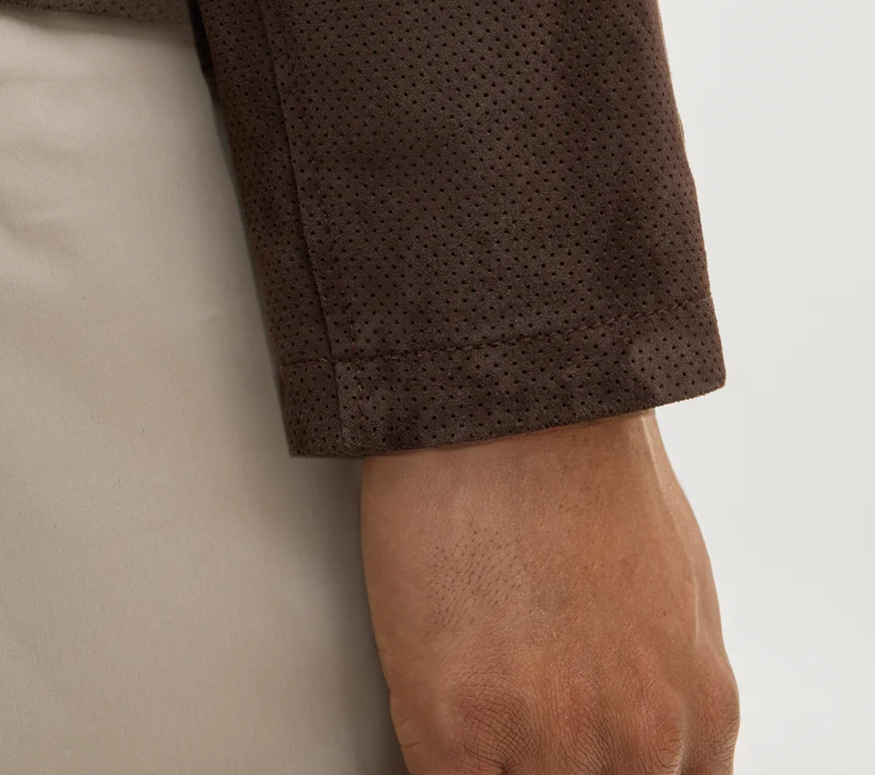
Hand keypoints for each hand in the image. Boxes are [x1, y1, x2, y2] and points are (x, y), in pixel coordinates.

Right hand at [359, 410, 738, 772]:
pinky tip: (431, 708)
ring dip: (492, 756)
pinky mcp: (454, 725)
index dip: (600, 767)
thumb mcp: (673, 575)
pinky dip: (433, 759)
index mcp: (697, 709)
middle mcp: (635, 740)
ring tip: (469, 685)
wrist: (509, 391)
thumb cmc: (582, 449)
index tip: (563, 746)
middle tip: (514, 700)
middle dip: (546, 758)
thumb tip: (629, 693)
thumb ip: (662, 669)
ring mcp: (545, 741)